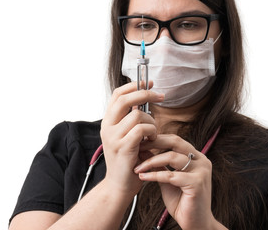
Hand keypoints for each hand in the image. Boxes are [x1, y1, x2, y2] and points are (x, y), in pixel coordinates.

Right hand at [100, 81, 163, 196]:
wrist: (120, 185)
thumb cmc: (128, 160)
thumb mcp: (127, 136)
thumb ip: (132, 120)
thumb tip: (146, 100)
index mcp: (108, 121)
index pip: (117, 94)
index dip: (134, 85)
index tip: (148, 82)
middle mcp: (107, 126)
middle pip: (125, 98)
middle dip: (145, 93)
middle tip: (161, 95)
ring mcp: (113, 137)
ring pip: (138, 115)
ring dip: (152, 121)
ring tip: (153, 134)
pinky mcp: (123, 147)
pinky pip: (142, 129)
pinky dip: (152, 132)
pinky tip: (152, 140)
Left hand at [134, 134, 221, 229]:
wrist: (195, 223)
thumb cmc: (182, 202)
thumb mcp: (168, 179)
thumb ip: (159, 165)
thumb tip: (143, 150)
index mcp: (197, 157)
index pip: (175, 140)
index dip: (157, 139)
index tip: (140, 142)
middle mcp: (201, 160)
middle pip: (175, 142)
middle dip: (154, 143)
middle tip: (137, 147)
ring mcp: (201, 171)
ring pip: (172, 157)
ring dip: (151, 161)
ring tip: (138, 167)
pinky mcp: (197, 183)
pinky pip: (171, 175)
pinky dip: (154, 175)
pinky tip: (143, 177)